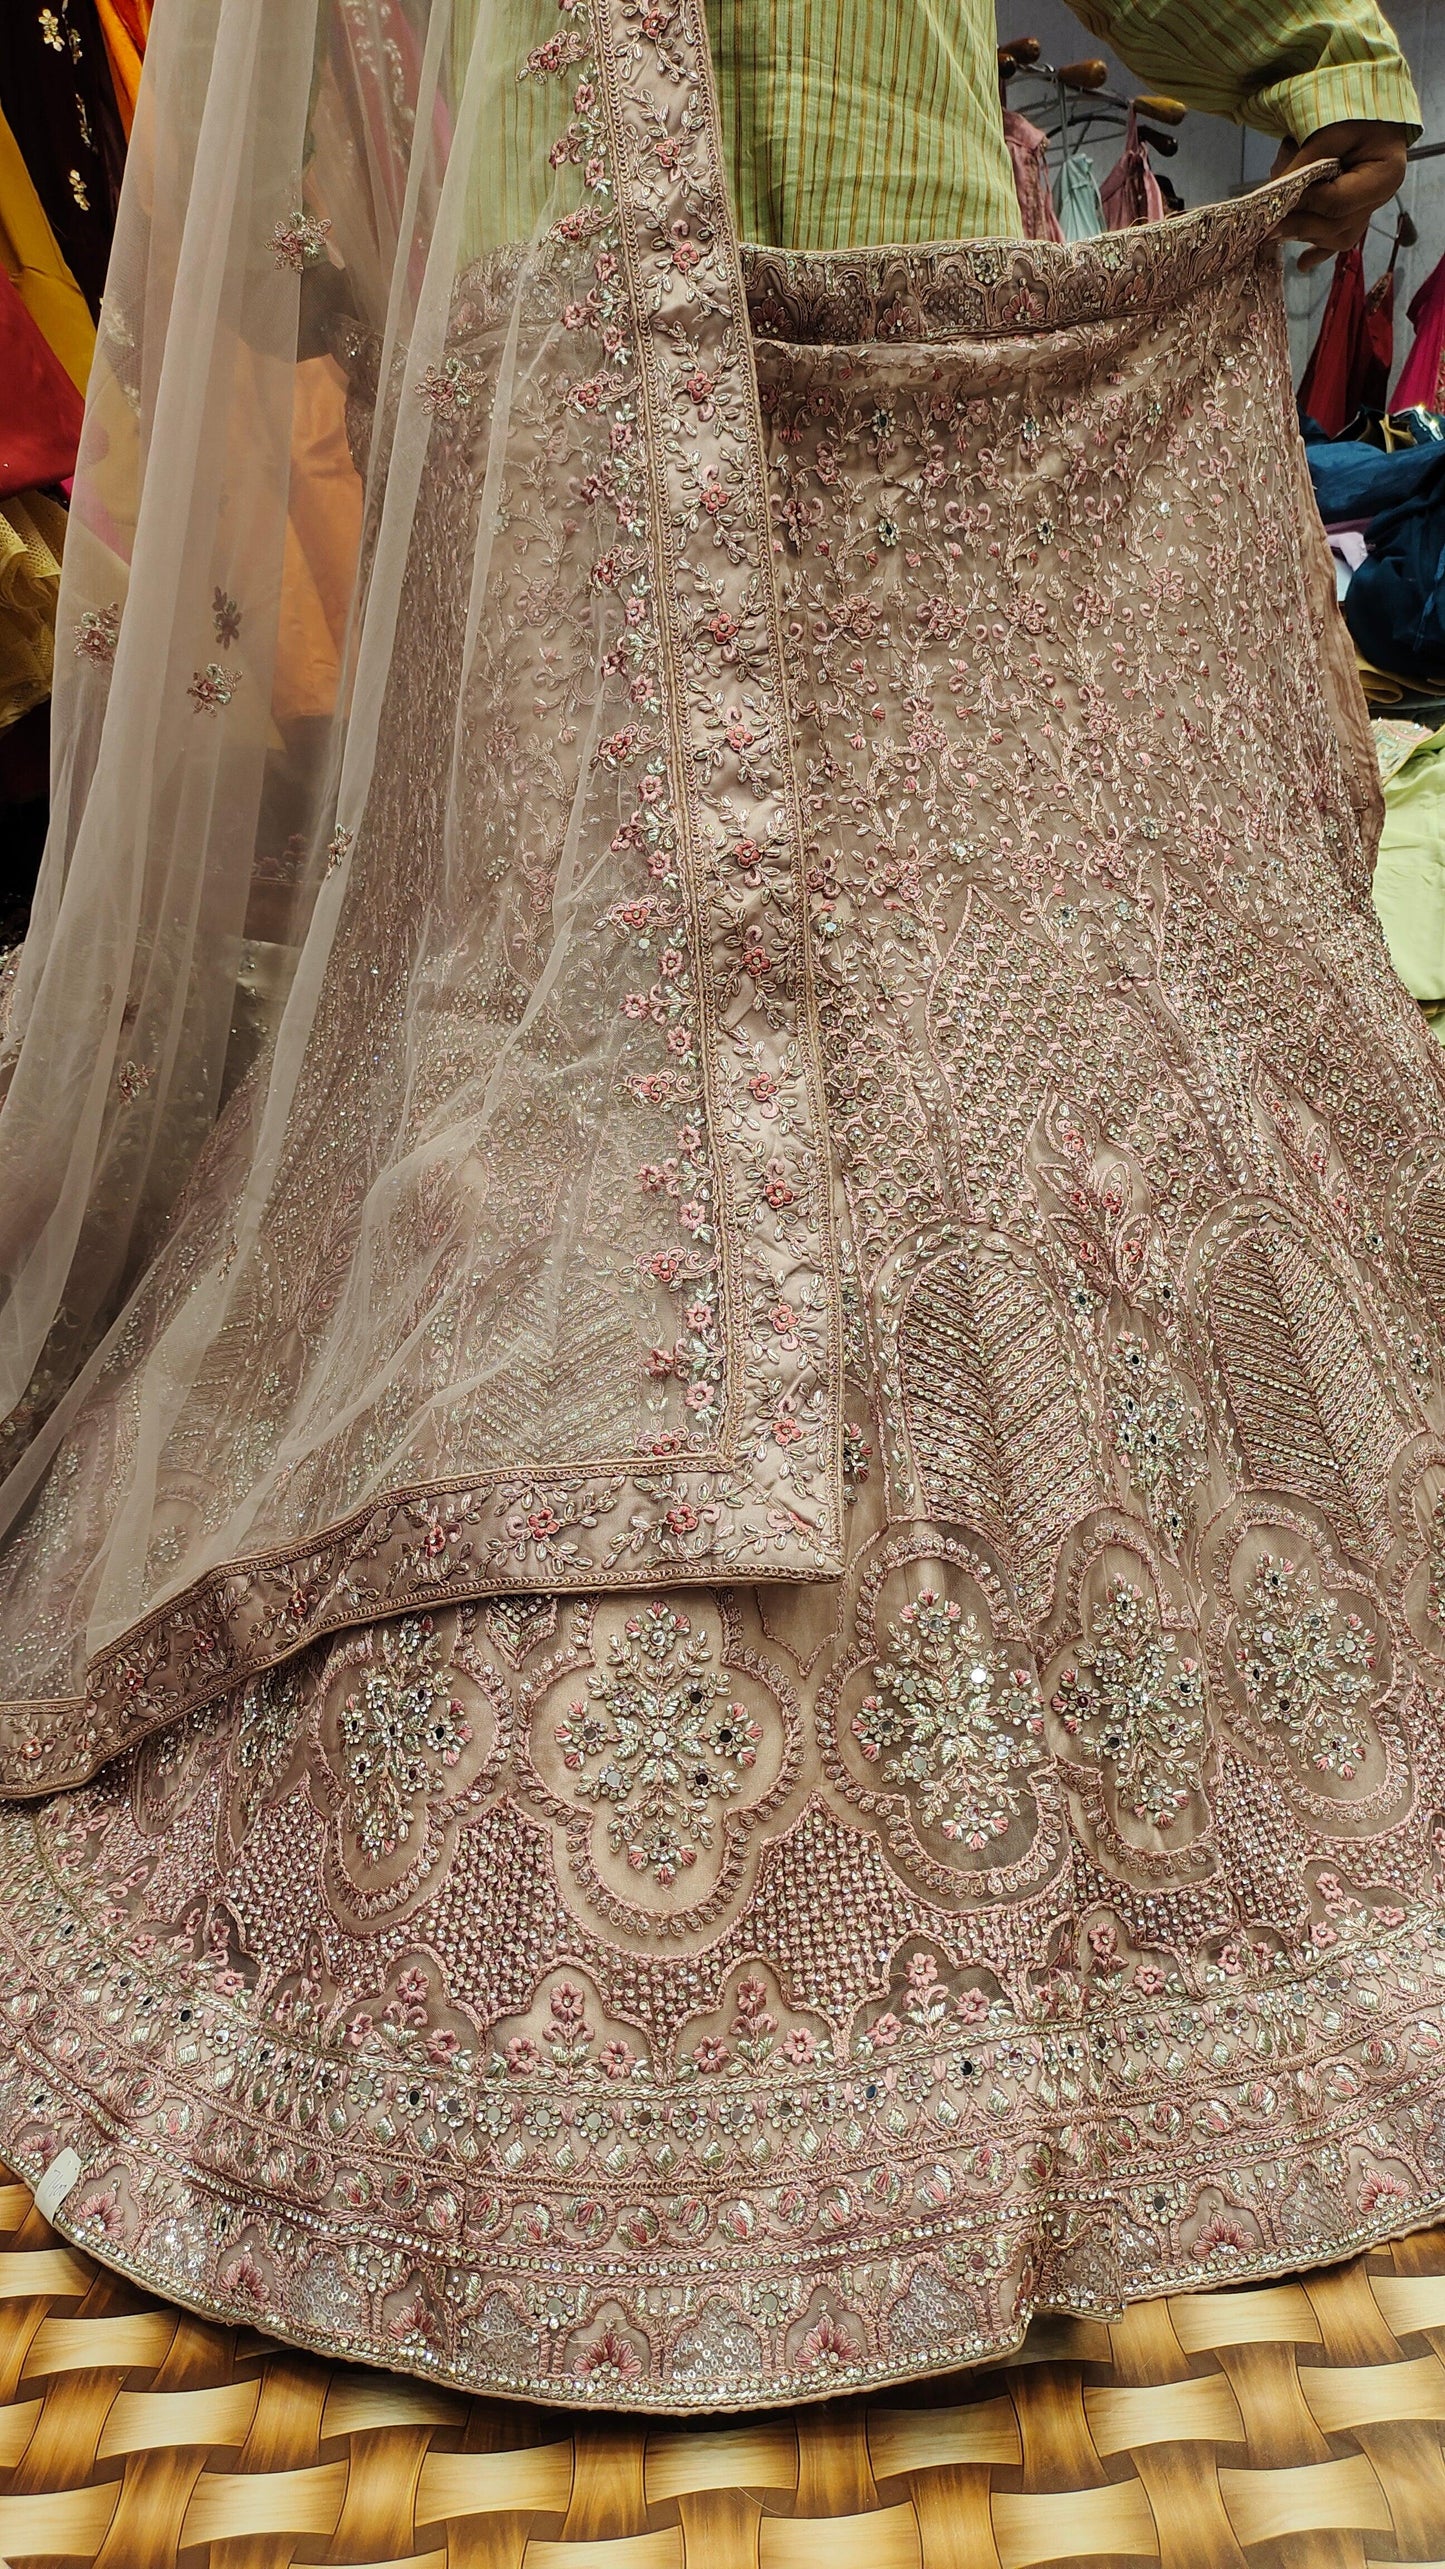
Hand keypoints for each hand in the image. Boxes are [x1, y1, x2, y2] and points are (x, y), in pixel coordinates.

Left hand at [1271, 121, 1409, 270]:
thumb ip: (1303, 164)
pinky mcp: (1357, 213)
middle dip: (1300, 224)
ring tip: (1279, 226)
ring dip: (1305, 231)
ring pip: (1335, 237)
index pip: (1339, 202)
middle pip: (1337, 225)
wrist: (1366, 109)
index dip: (1306, 205)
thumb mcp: (1327, 130)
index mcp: (1384, 175)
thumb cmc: (1352, 112)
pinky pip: (1339, 240)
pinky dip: (1319, 251)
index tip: (1277, 203)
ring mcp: (1370, 208)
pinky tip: (1302, 264)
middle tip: (1268, 227)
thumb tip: (1272, 194)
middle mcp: (1381, 197)